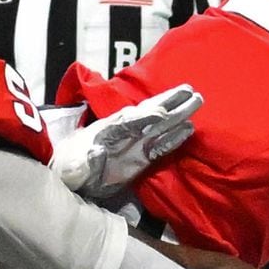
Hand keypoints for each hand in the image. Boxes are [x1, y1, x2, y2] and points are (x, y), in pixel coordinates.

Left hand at [50, 85, 202, 198]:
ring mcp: (135, 143)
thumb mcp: (75, 167)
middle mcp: (124, 132)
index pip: (127, 122)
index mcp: (106, 131)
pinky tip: (189, 129)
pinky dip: (175, 137)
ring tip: (197, 100)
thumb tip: (98, 150)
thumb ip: (88, 159)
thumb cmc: (71, 169)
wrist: (72, 177)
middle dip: (169, 103)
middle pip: (149, 114)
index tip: (160, 113)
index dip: (143, 118)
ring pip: (160, 125)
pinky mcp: (142, 156)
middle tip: (190, 91)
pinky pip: (162, 145)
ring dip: (178, 114)